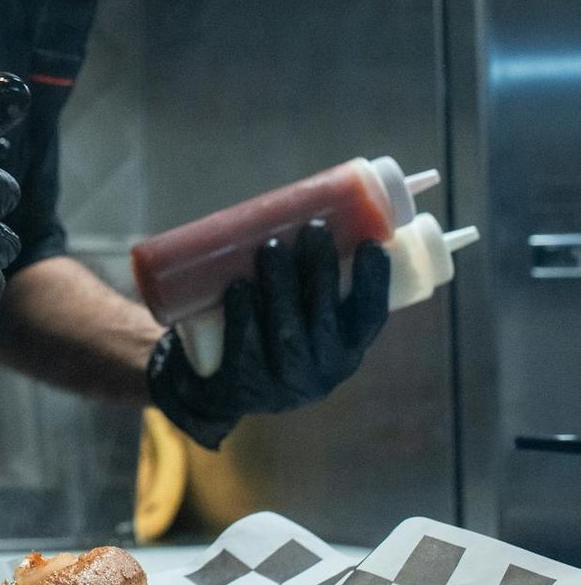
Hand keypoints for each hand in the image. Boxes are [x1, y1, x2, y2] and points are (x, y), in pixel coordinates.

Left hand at [147, 219, 390, 450]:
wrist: (210, 383)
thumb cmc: (264, 325)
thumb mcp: (296, 307)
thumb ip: (306, 268)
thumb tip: (321, 195)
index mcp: (344, 349)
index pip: (369, 319)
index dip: (374, 284)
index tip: (371, 243)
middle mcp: (318, 373)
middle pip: (324, 323)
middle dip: (320, 274)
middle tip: (312, 229)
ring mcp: (278, 385)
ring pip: (284, 336)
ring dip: (280, 288)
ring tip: (270, 247)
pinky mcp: (237, 389)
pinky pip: (242, 353)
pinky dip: (241, 318)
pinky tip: (238, 289)